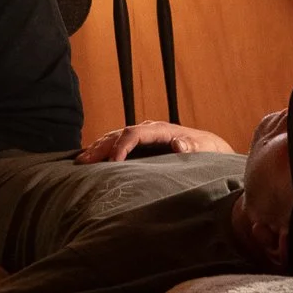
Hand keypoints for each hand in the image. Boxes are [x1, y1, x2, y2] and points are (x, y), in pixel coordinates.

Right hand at [75, 120, 234, 162]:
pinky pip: (117, 144)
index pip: (134, 133)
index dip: (122, 146)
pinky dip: (103, 150)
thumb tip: (178, 143)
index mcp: (162, 130)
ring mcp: (144, 136)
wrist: (212, 148)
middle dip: (100, 147)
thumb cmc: (209, 151)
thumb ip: (192, 146)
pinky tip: (92, 158)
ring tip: (81, 161)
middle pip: (118, 134)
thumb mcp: (205, 149)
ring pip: (114, 137)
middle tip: (84, 162)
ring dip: (97, 148)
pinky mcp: (141, 144)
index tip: (113, 162)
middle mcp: (149, 130)